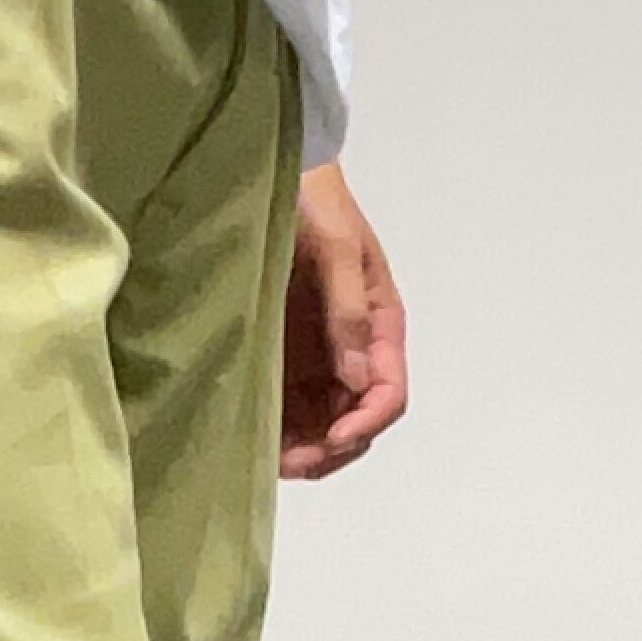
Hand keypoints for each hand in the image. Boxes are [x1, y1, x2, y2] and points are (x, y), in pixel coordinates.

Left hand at [282, 161, 408, 478]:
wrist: (273, 178)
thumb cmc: (313, 203)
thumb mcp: (336, 248)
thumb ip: (347, 311)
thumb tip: (356, 376)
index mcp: (379, 326)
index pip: (387, 392)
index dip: (365, 422)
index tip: (332, 438)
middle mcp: (353, 350)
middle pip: (356, 420)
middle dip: (330, 449)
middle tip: (290, 462)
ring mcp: (319, 358)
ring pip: (322, 424)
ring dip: (303, 450)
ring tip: (267, 460)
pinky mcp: (285, 359)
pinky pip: (289, 409)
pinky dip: (278, 432)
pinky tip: (254, 441)